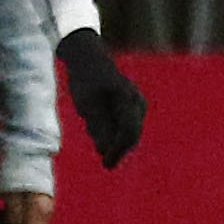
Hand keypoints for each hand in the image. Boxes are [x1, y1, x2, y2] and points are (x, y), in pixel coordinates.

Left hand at [56, 30, 147, 168]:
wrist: (88, 59)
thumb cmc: (86, 81)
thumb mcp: (87, 105)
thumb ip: (99, 128)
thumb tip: (105, 151)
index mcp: (127, 99)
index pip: (129, 132)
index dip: (119, 151)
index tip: (106, 164)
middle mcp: (137, 102)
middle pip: (130, 135)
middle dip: (114, 145)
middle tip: (94, 138)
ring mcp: (137, 104)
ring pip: (126, 132)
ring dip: (109, 135)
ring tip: (92, 119)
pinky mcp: (132, 107)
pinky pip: (123, 127)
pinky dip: (110, 130)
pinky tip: (95, 117)